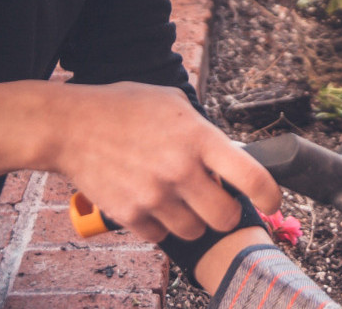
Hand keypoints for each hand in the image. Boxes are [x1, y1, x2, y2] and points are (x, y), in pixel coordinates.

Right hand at [0, 80, 280, 243]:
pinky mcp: (130, 214)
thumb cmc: (124, 108)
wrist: (69, 126)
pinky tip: (152, 205)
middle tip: (218, 203)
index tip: (272, 201)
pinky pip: (160, 237)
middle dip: (226, 213)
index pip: (252, 176)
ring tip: (180, 201)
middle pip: (225, 217)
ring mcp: (155, 195)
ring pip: (194, 232)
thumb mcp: (173, 103)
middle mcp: (181, 170)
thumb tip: (229, 153)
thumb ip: (204, 130)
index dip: (270, 195)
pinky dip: (161, 227)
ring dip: (193, 221)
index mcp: (199, 138)